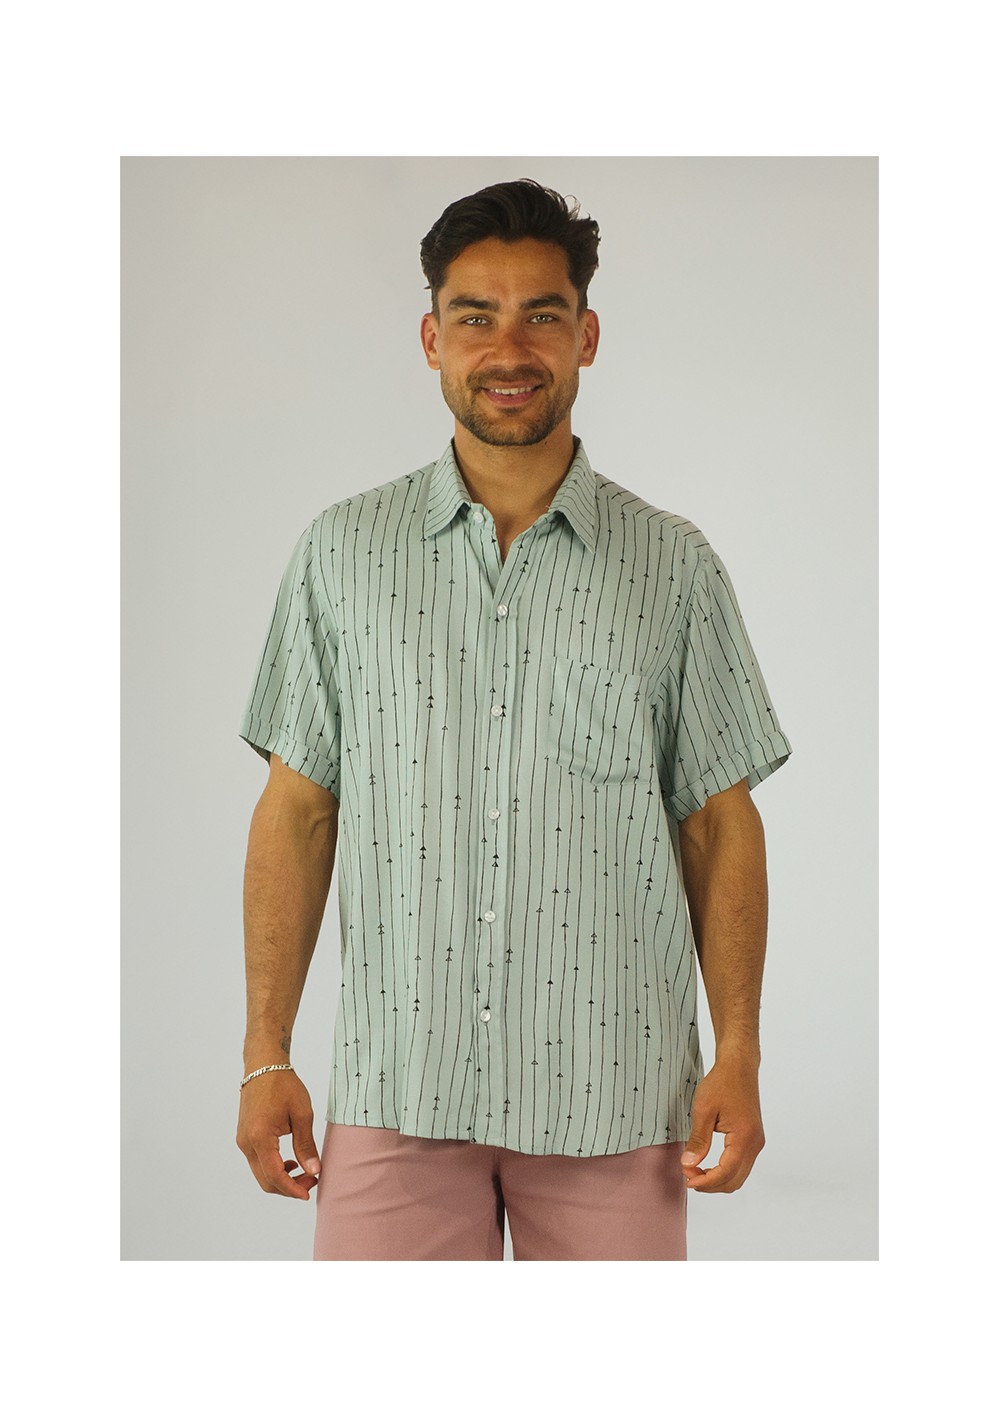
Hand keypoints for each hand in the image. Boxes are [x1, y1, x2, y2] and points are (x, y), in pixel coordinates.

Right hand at [236, 1070, 321, 1199]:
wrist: (263, 1065)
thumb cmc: (284, 1085)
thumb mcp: (302, 1114)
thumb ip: (306, 1145)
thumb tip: (314, 1171)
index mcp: (260, 1137)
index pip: (275, 1175)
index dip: (292, 1189)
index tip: (309, 1193)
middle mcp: (246, 1143)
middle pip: (265, 1180)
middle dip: (289, 1187)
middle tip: (312, 1180)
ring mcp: (242, 1140)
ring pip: (261, 1173)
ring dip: (282, 1179)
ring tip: (305, 1171)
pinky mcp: (244, 1137)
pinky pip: (257, 1162)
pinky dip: (273, 1168)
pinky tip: (289, 1161)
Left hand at [679, 1055, 764, 1192]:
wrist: (739, 1067)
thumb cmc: (721, 1083)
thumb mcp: (703, 1110)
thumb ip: (698, 1140)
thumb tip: (689, 1165)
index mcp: (744, 1137)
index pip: (726, 1173)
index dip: (705, 1182)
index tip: (686, 1179)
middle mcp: (755, 1144)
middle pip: (734, 1181)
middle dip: (710, 1184)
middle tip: (688, 1175)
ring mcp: (756, 1143)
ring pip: (739, 1176)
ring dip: (717, 1180)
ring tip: (695, 1171)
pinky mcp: (753, 1140)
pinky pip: (741, 1166)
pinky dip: (725, 1172)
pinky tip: (708, 1165)